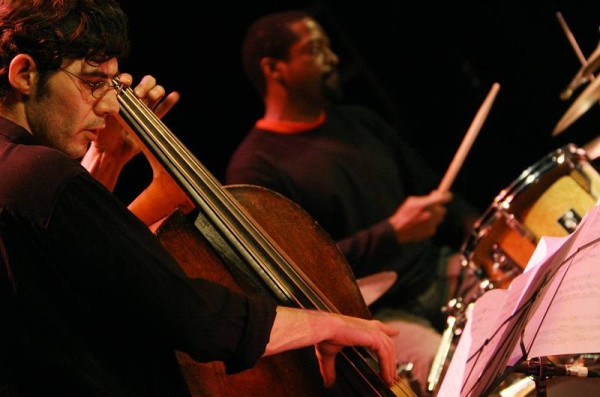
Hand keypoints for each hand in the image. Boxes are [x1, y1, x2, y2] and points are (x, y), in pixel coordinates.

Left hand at [82, 74, 179, 189]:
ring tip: (152, 97)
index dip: (128, 78)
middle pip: (146, 83)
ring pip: (156, 93)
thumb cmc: (102, 134)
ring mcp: (144, 109)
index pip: (127, 80)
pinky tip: (175, 95)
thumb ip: (105, 103)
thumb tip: (111, 92)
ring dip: (156, 91)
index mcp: (120, 95)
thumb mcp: (100, 117)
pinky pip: (163, 109)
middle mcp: (134, 99)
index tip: (126, 83)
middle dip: (145, 85)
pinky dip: (169, 102)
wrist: (111, 152)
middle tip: (139, 95)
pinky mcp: (153, 120)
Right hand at [265, 307, 398, 387]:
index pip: (378, 326)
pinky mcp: (373, 337)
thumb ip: (330, 369)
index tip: (395, 332)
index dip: (387, 330)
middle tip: (393, 373)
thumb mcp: (329, 354)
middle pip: (387, 341)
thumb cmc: (324, 336)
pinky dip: (387, 367)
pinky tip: (386, 377)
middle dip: (392, 357)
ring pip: (388, 350)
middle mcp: (367, 326)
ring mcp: (372, 331)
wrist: (323, 328)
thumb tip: (327, 383)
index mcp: (359, 325)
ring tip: (390, 380)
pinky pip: (385, 354)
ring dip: (390, 366)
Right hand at [388, 190, 451, 242]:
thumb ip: (425, 198)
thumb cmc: (404, 214)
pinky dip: (430, 224)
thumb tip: (435, 194)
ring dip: (434, 216)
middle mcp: (433, 214)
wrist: (398, 230)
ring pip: (439, 218)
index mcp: (428, 204)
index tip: (447, 195)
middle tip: (430, 207)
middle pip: (443, 209)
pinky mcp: (432, 231)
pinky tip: (421, 224)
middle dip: (437, 208)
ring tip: (423, 217)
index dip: (447, 196)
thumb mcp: (412, 201)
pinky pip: (435, 225)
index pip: (444, 198)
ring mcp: (433, 224)